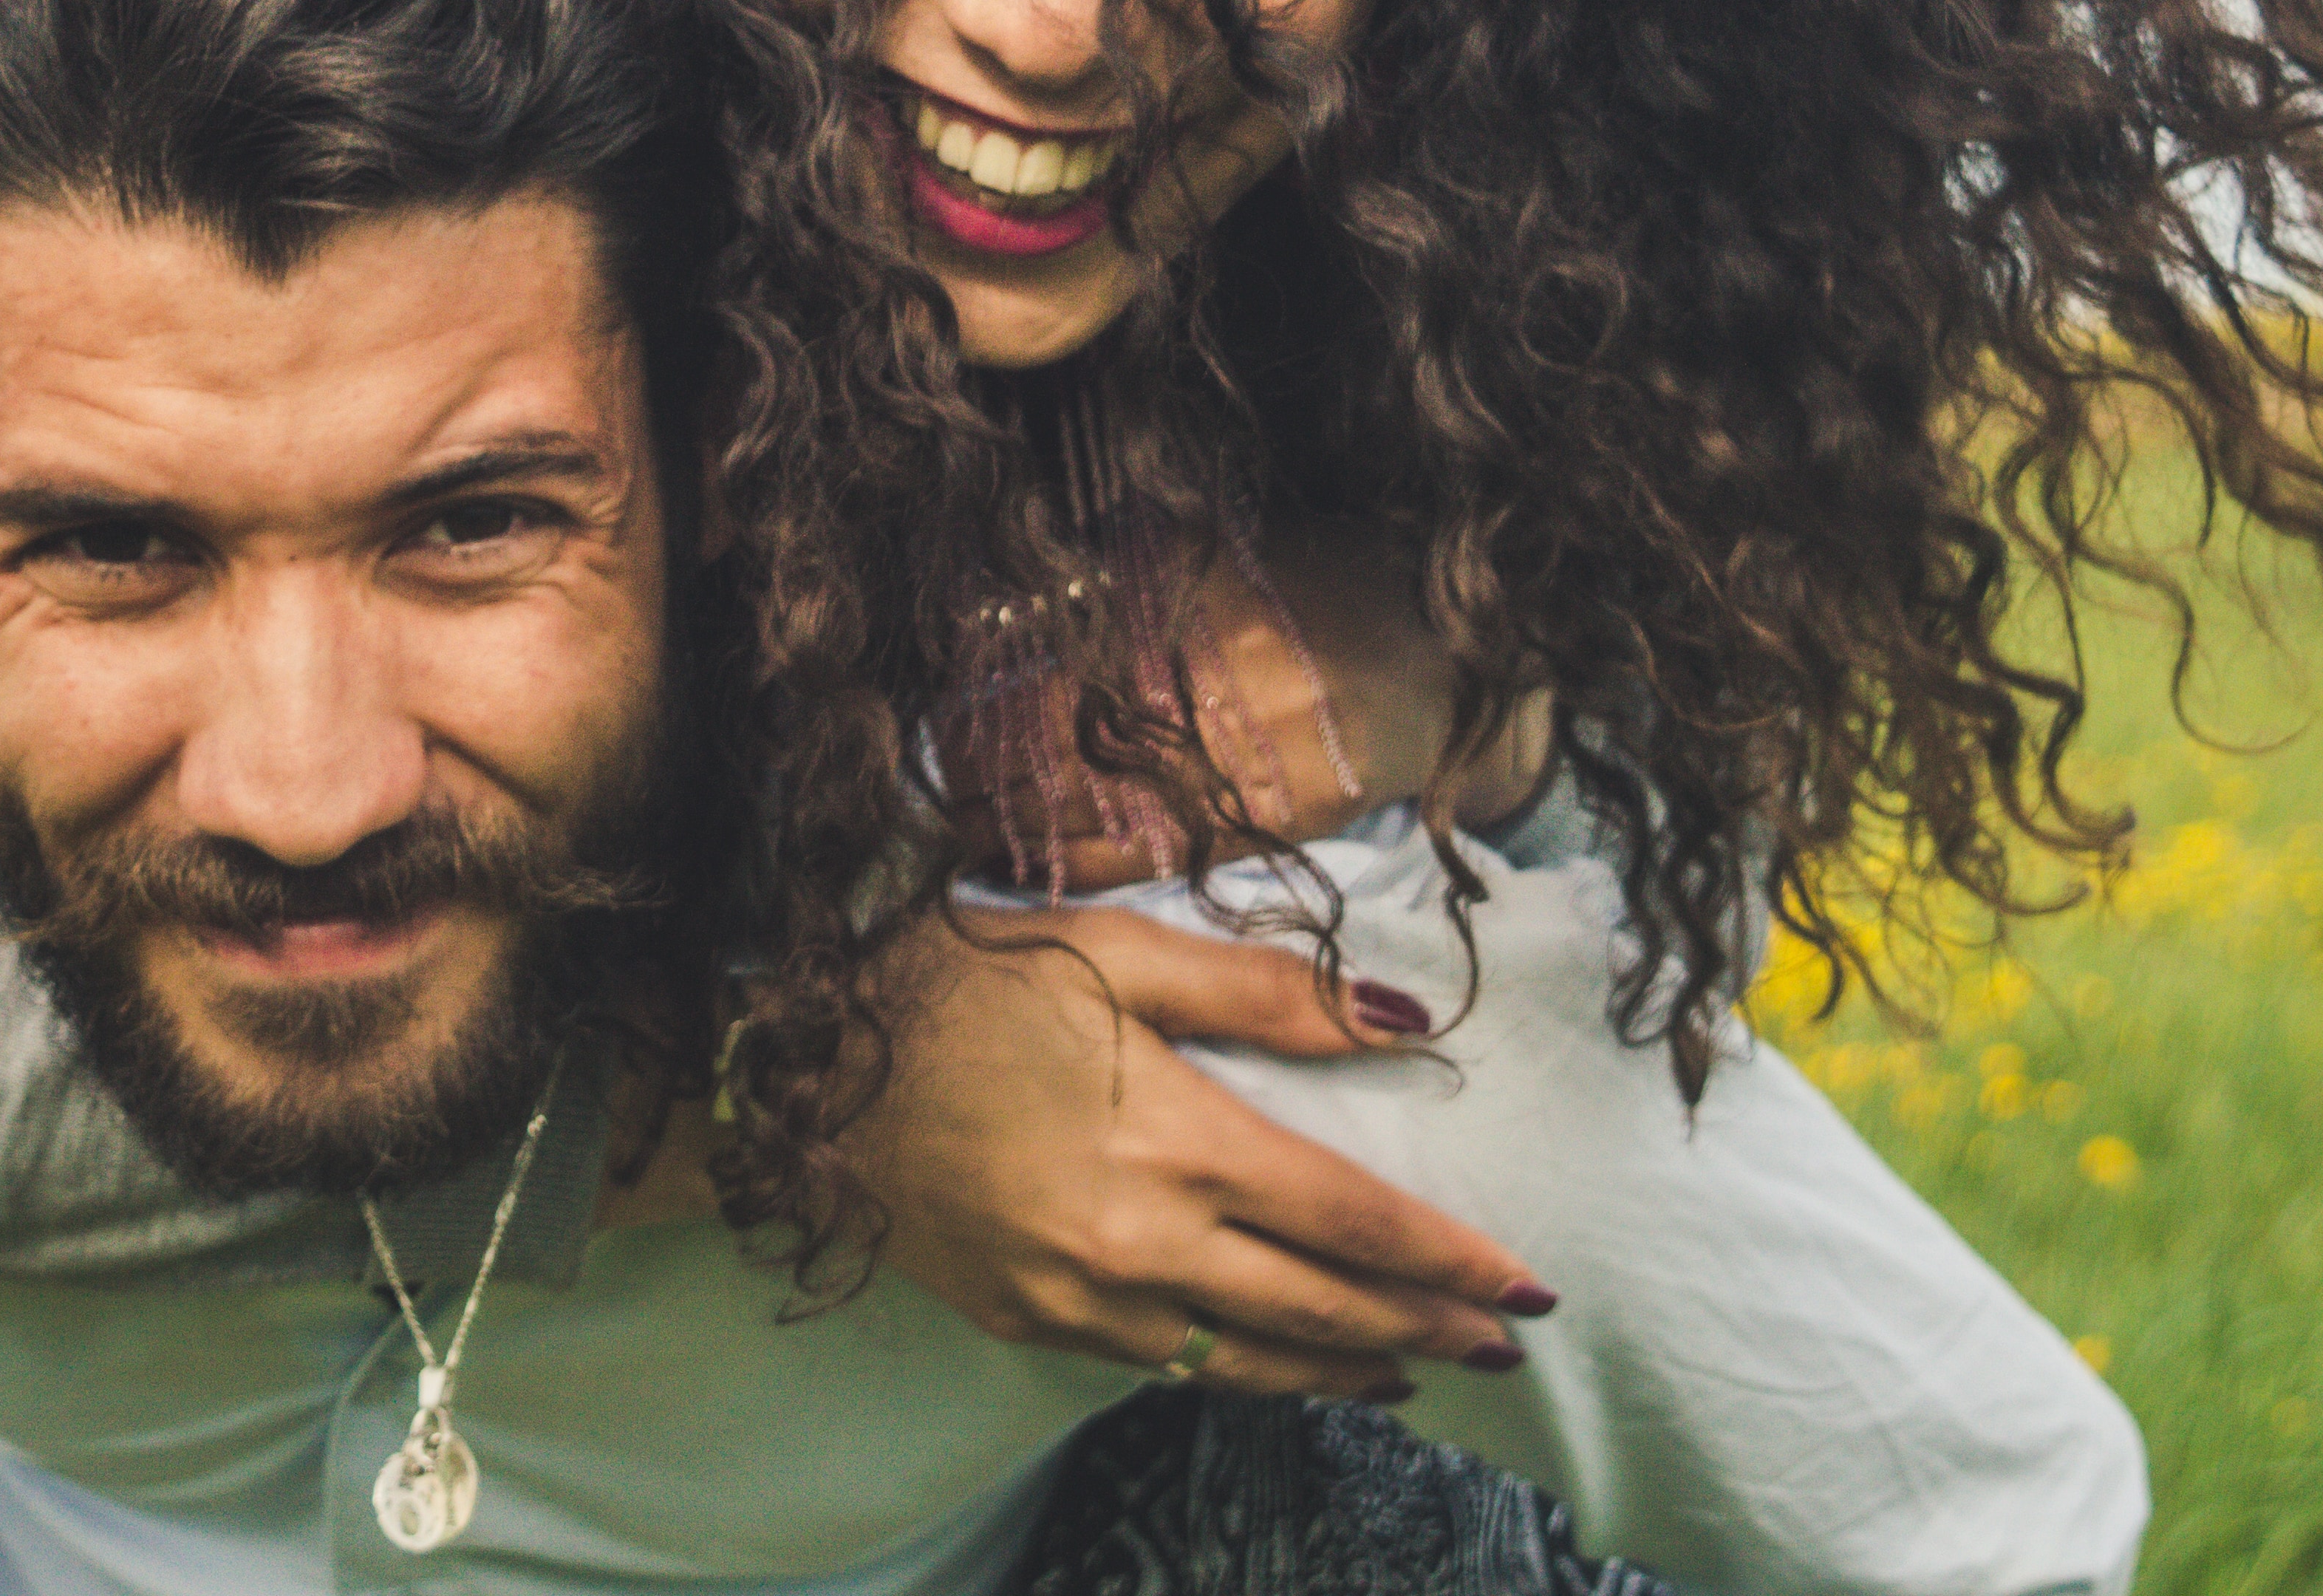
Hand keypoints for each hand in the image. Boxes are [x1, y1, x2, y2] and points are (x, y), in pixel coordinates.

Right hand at [849, 903, 1553, 1400]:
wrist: (799, 1057)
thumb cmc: (963, 977)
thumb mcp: (1117, 950)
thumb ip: (1267, 993)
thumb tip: (1401, 1017)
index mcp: (1174, 1139)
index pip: (1351, 1221)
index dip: (1446, 1259)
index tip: (1523, 1280)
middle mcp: (1137, 1241)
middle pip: (1319, 1308)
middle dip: (1423, 1329)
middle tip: (1502, 1341)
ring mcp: (1076, 1298)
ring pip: (1245, 1360)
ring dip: (1341, 1370)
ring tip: (1412, 1372)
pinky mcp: (1025, 1320)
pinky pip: (1162, 1365)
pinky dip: (1238, 1371)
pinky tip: (1276, 1362)